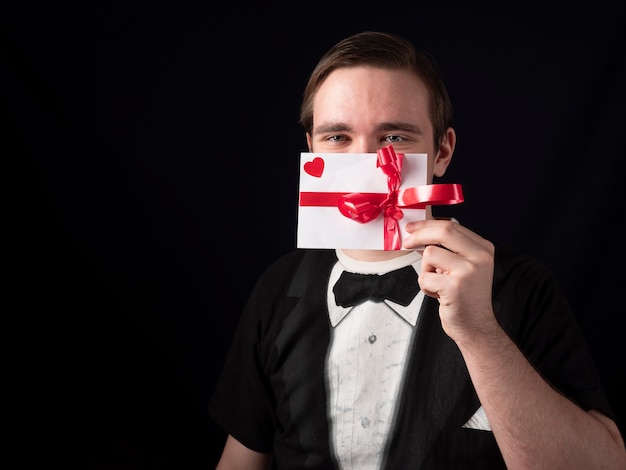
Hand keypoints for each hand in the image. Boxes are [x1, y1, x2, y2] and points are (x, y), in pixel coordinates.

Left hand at [402, 219, 496, 342]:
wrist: (475, 326)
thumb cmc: (465, 297)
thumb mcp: (464, 266)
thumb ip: (450, 248)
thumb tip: (421, 233)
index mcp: (483, 248)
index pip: (451, 225)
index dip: (427, 224)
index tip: (412, 227)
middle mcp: (480, 256)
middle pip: (443, 231)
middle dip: (418, 235)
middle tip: (406, 243)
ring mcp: (468, 271)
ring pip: (430, 254)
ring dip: (425, 270)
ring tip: (436, 283)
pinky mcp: (455, 286)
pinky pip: (425, 276)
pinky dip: (425, 286)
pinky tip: (438, 295)